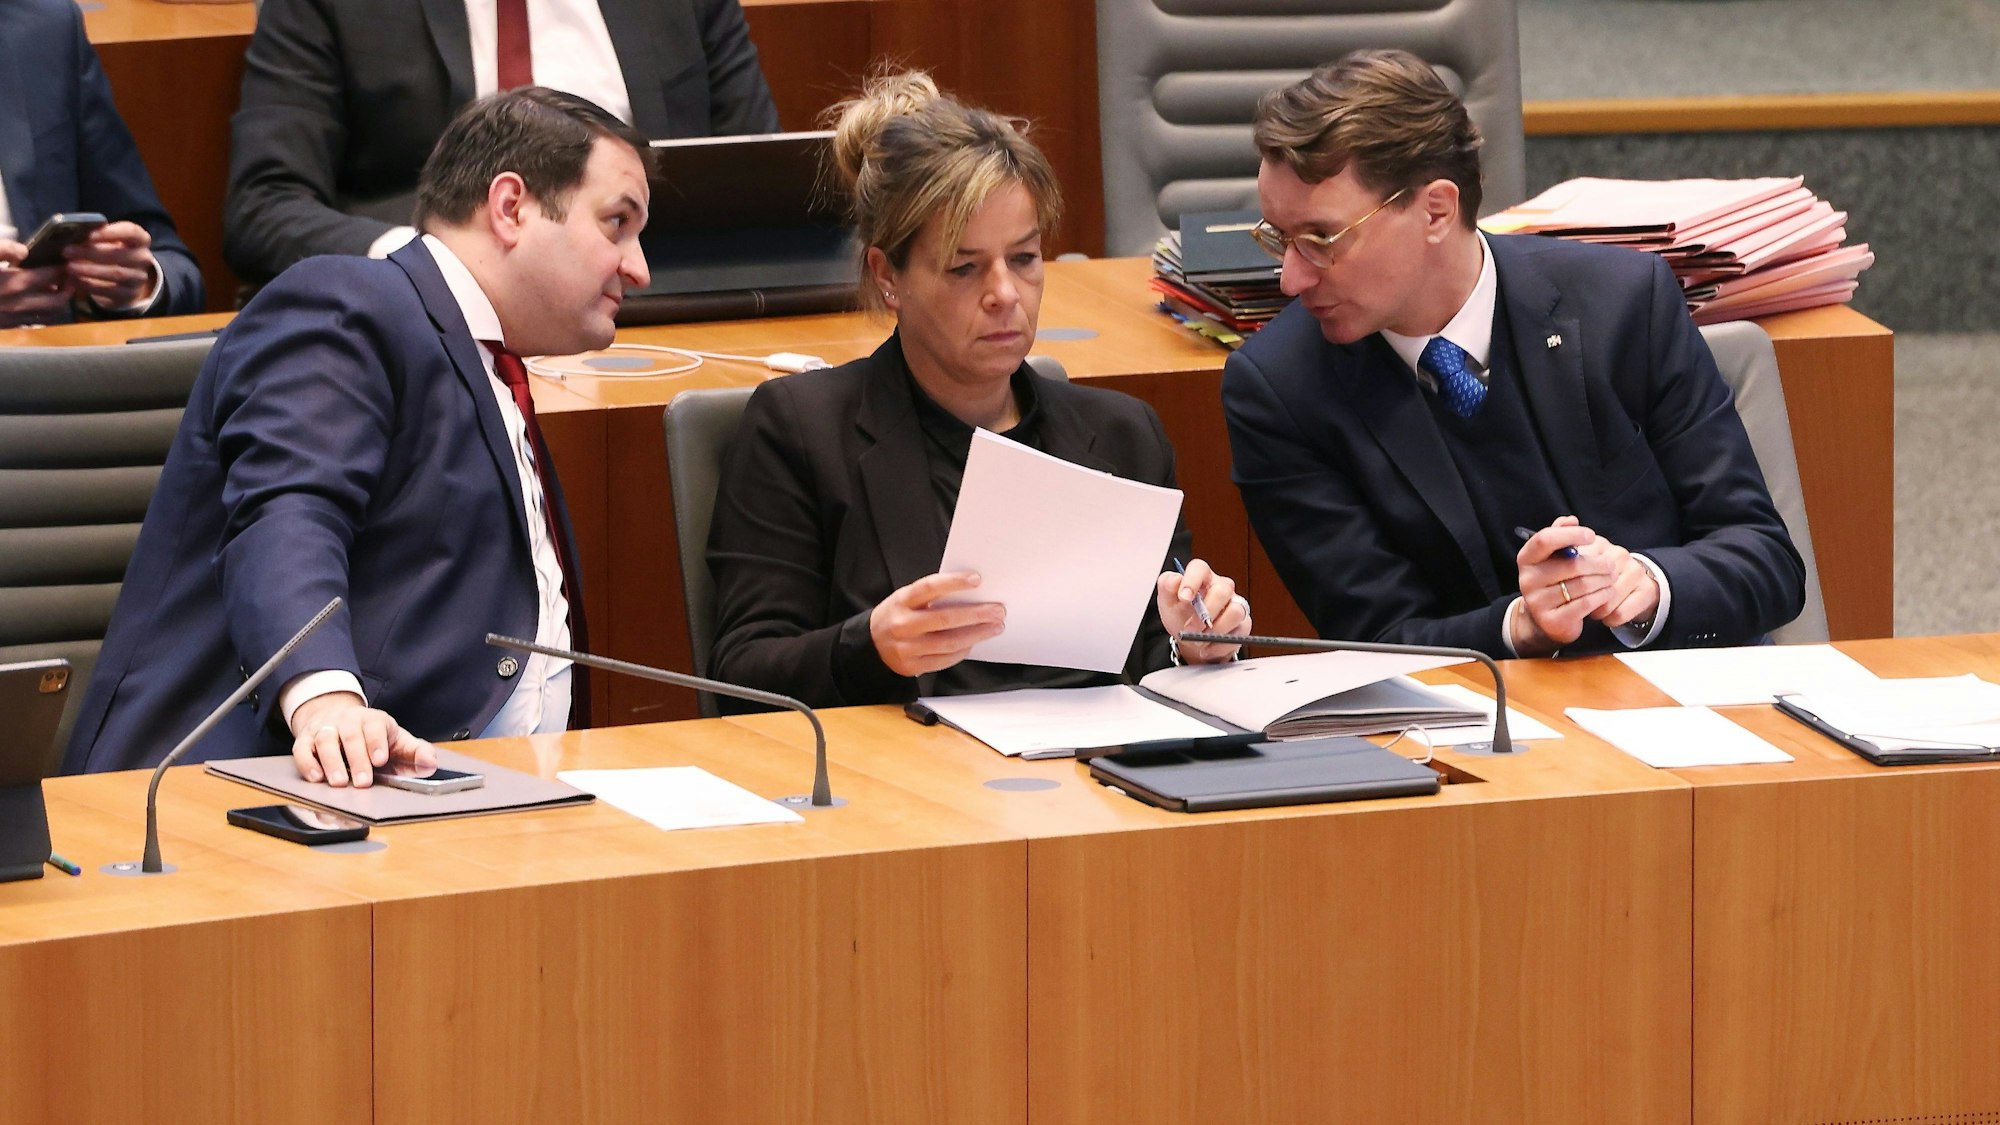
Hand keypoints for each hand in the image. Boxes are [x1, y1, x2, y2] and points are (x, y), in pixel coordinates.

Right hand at [0, 239, 74, 325]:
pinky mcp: (6, 326)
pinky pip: (34, 321)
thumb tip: (24, 251)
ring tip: (56, 288)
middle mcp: (19, 303)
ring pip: (49, 313)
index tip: (68, 261)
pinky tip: (37, 301)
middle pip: (58, 299)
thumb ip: (3, 250)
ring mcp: (14, 318)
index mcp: (15, 282)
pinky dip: (43, 311)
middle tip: (69, 276)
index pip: (51, 275)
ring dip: (57, 301)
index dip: (63, 268)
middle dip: (68, 287)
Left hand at [64, 221, 157, 309]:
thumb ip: (94, 237)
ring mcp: (139, 277)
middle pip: (120, 254)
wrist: (123, 278)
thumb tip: (71, 236)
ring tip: (69, 267)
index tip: (89, 235)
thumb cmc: (110, 251)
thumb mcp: (106, 240)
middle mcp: (143, 258)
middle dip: (91, 252)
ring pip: (115, 273)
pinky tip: (74, 280)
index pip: (131, 232)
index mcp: (140, 239)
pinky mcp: (130, 294)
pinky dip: (89, 285)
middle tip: (67, 251)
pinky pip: (110, 290)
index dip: (111, 233)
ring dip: (89, 270)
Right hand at [289, 691, 436, 787]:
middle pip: (350, 735)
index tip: (380, 759)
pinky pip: (302, 748)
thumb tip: (431, 763)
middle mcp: (347, 720)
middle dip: (357, 759)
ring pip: (325, 740)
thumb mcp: (398, 741)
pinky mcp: (305, 739)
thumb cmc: (374, 737)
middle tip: (363, 782)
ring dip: (331, 762)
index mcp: (373, 720)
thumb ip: (416, 752)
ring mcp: (325, 728)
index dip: (377, 742)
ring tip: (339, 783)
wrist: (339, 719)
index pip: (375, 726)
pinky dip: (307, 762)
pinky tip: (315, 777)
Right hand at [868, 571, 1005, 676]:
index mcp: (902, 601)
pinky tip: (974, 642)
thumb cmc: (897, 615)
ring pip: (949, 642)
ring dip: (977, 634)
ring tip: (994, 627)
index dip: (954, 582)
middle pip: (945, 619)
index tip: (977, 579)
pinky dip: (962, 650)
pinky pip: (945, 659)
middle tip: (998, 610)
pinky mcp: (913, 666)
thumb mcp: (907, 599)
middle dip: (977, 614)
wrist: (871, 643)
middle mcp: (903, 624)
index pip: (930, 587)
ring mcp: (907, 648)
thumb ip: (932, 596)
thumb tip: (970, 593)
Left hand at [1155, 558, 1249, 662]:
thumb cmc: (1180, 614)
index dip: (1192, 581)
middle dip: (1205, 613)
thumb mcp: (1167, 602)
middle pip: (1222, 590)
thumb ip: (1166, 587)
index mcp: (1201, 576)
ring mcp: (1235, 604)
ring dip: (1215, 631)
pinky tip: (1206, 649)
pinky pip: (1239, 633)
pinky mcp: (1243, 623)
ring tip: (1198, 640)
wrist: (1190, 637)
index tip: (1183, 598)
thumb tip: (1173, 580)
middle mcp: (1221, 587)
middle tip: (1190, 629)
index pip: (1200, 568)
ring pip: (1235, 612)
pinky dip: (1220, 645)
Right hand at [1510, 516, 1614, 654]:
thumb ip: (1559, 535)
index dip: (1571, 535)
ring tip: (1611, 578)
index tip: (1591, 536)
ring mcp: (1537, 602)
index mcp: (1526, 559)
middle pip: (1571, 564)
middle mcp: (1527, 580)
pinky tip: (1606, 592)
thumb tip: (1571, 520)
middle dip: (1597, 564)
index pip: (1545, 540)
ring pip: (1581, 585)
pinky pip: (1585, 603)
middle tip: (1611, 565)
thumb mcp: (1552, 556)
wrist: (1545, 619)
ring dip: (1603, 580)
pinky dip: (1601, 596)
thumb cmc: (1554, 580)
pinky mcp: (1552, 621)